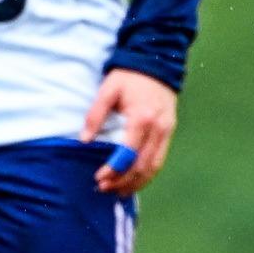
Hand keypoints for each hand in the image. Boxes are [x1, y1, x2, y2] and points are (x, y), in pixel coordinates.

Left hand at [80, 68, 177, 195]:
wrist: (157, 61)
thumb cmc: (129, 76)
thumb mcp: (108, 90)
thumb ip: (95, 115)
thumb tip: (84, 141)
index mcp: (141, 118)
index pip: (128, 154)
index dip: (113, 170)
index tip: (98, 178)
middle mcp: (158, 128)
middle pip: (142, 165)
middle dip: (123, 181)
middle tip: (104, 188)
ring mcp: (167, 131)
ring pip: (154, 167)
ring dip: (136, 182)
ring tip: (118, 191)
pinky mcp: (170, 132)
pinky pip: (160, 159)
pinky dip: (147, 174)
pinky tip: (133, 181)